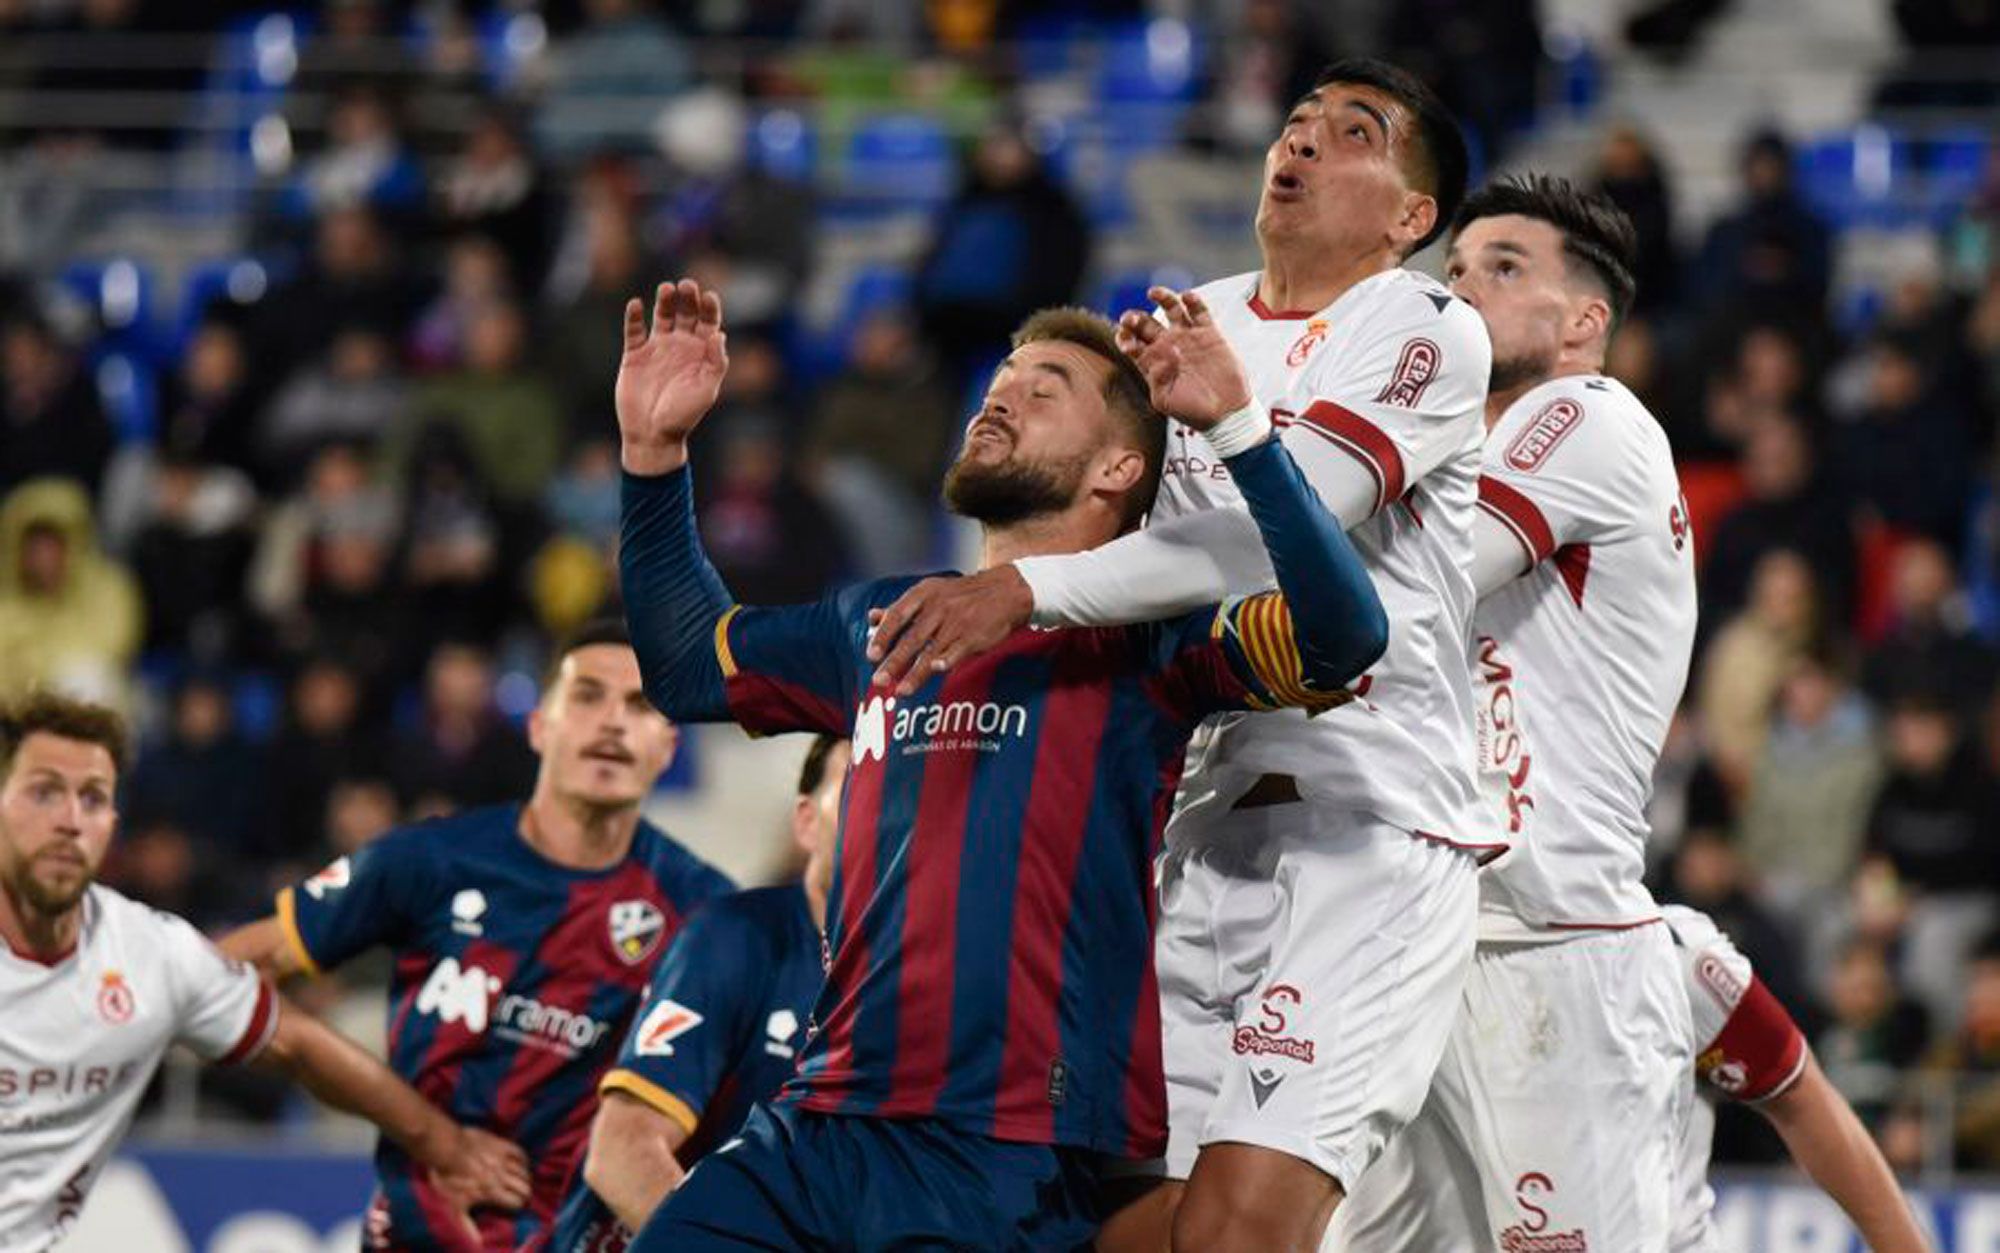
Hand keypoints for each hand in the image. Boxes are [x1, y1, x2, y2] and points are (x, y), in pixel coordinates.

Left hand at [426, 1125, 532, 1242]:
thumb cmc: (447, 1180)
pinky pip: (519, 1152)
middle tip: (520, 1195)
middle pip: (524, 1187)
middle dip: (524, 1193)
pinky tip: (521, 1162)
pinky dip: (522, 1159)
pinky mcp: (501, 1145)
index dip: (517, 1206)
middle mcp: (501, 1177)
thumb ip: (467, 1226)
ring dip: (524, 1177)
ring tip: (521, 1181)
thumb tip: (477, 1245)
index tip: (515, 1208)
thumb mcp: (454, 1207)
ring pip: (523, 1171)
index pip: (516, 1202)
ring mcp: (502, 1160)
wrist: (444, 1149)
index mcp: (492, 1192)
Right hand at [616, 279, 728, 474]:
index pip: (708, 323)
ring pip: (662, 316)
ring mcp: (657, 348)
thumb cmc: (683, 416)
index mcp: (701, 353)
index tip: (709, 296)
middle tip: (687, 285)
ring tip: (666, 289)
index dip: (710, 308)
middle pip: (686, 314)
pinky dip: (635, 317)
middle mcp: (681, 346)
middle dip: (688, 298)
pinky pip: (634, 330)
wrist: (652, 435)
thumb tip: (720, 335)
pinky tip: (637, 304)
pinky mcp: (635, 355)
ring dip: (665, 301)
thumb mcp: (706, 390)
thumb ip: (716, 363)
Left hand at [866, 566, 1033, 695]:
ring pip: (932, 650)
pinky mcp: (974, 636)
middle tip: (879, 681)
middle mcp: (938, 608)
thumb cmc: (960, 595)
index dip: (883, 636)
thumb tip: (871, 618)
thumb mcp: (929, 593)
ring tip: (901, 691)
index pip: (897, 616)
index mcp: (923, 595)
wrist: (1003, 591)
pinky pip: (958, 650)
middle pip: (912, 638)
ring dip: (916, 673)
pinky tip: (938, 669)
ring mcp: (957, 623)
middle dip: (894, 661)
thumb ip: (900, 608)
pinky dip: (948, 659)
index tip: (871, 655)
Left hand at [1114, 286, 1252, 429]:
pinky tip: (1187, 297)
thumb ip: (1155, 380)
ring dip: (1161, 297)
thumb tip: (1155, 357)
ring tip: (1153, 292)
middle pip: (1146, 323)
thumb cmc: (1193, 411)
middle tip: (1131, 318)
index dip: (1125, 337)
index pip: (1132, 342)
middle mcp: (1168, 346)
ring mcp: (1188, 338)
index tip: (1127, 341)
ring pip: (1171, 309)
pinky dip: (1193, 301)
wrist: (1225, 412)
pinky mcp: (1209, 334)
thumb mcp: (1166, 400)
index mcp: (1153, 361)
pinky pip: (1199, 311)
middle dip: (1134, 317)